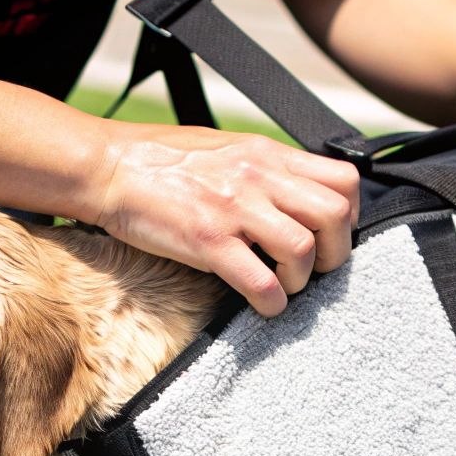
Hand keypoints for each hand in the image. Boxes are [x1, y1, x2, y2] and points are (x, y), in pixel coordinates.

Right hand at [86, 124, 360, 316]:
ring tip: (283, 286)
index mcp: (266, 154)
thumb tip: (294, 196)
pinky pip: (262, 283)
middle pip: (336, 216)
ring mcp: (234, 209)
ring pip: (304, 250)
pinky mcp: (208, 241)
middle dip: (336, 253)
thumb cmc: (160, 160)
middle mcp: (258, 177)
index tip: (329, 236)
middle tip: (314, 269)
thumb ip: (265, 170)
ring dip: (301, 280)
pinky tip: (261, 306)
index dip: (349, 215)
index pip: (344, 179)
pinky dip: (271, 304)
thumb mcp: (226, 149)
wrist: (107, 166)